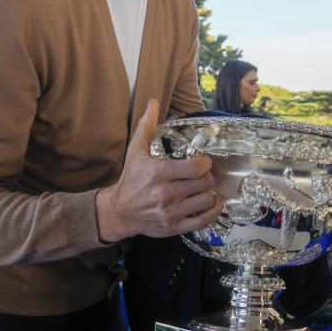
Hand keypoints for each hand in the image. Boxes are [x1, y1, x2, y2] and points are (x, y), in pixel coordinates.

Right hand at [95, 99, 221, 241]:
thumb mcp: (135, 151)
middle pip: (204, 183)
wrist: (118, 211)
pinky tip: (211, 203)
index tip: (202, 161)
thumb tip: (153, 102)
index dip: (205, 162)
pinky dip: (212, 211)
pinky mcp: (173, 227)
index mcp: (158, 173)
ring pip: (206, 200)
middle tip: (203, 174)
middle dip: (207, 176)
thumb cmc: (130, 179)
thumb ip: (146, 126)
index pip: (196, 167)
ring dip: (210, 193)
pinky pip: (203, 221)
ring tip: (204, 188)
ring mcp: (170, 212)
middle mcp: (165, 194)